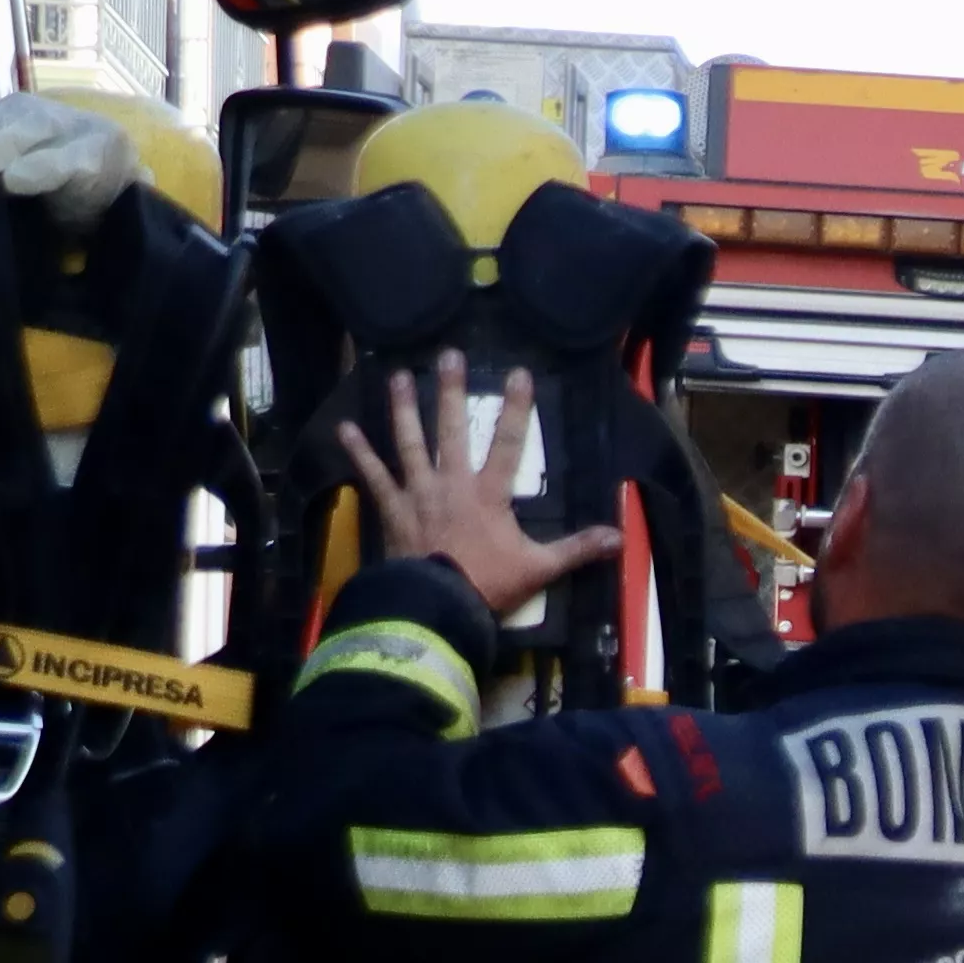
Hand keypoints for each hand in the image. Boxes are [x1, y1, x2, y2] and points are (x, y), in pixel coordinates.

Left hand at [336, 352, 619, 624]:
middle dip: (450, 391)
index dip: (516, 408)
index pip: (508, 442)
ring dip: (402, 409)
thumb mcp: (539, 568)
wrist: (438, 607)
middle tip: (447, 356)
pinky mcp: (393, 509)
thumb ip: (576, 549)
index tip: (519, 374)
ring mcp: (418, 493)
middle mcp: (452, 483)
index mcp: (489, 493)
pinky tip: (346, 428)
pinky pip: (373, 476)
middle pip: (451, 429)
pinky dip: (359, 453)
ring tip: (397, 377)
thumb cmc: (489, 586)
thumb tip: (617, 539)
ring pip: (409, 442)